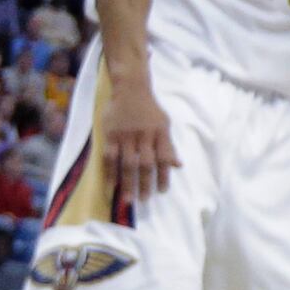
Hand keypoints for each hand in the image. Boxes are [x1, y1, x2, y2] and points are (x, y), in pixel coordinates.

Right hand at [103, 73, 179, 202]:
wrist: (130, 88)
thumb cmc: (149, 109)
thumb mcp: (164, 124)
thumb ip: (169, 146)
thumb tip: (178, 166)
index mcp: (160, 133)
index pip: (163, 158)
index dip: (163, 176)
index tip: (162, 192)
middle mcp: (144, 135)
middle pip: (146, 164)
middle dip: (146, 184)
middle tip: (144, 200)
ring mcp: (126, 135)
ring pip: (128, 163)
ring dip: (128, 183)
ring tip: (128, 200)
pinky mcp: (111, 134)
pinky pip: (110, 156)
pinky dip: (110, 172)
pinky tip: (111, 185)